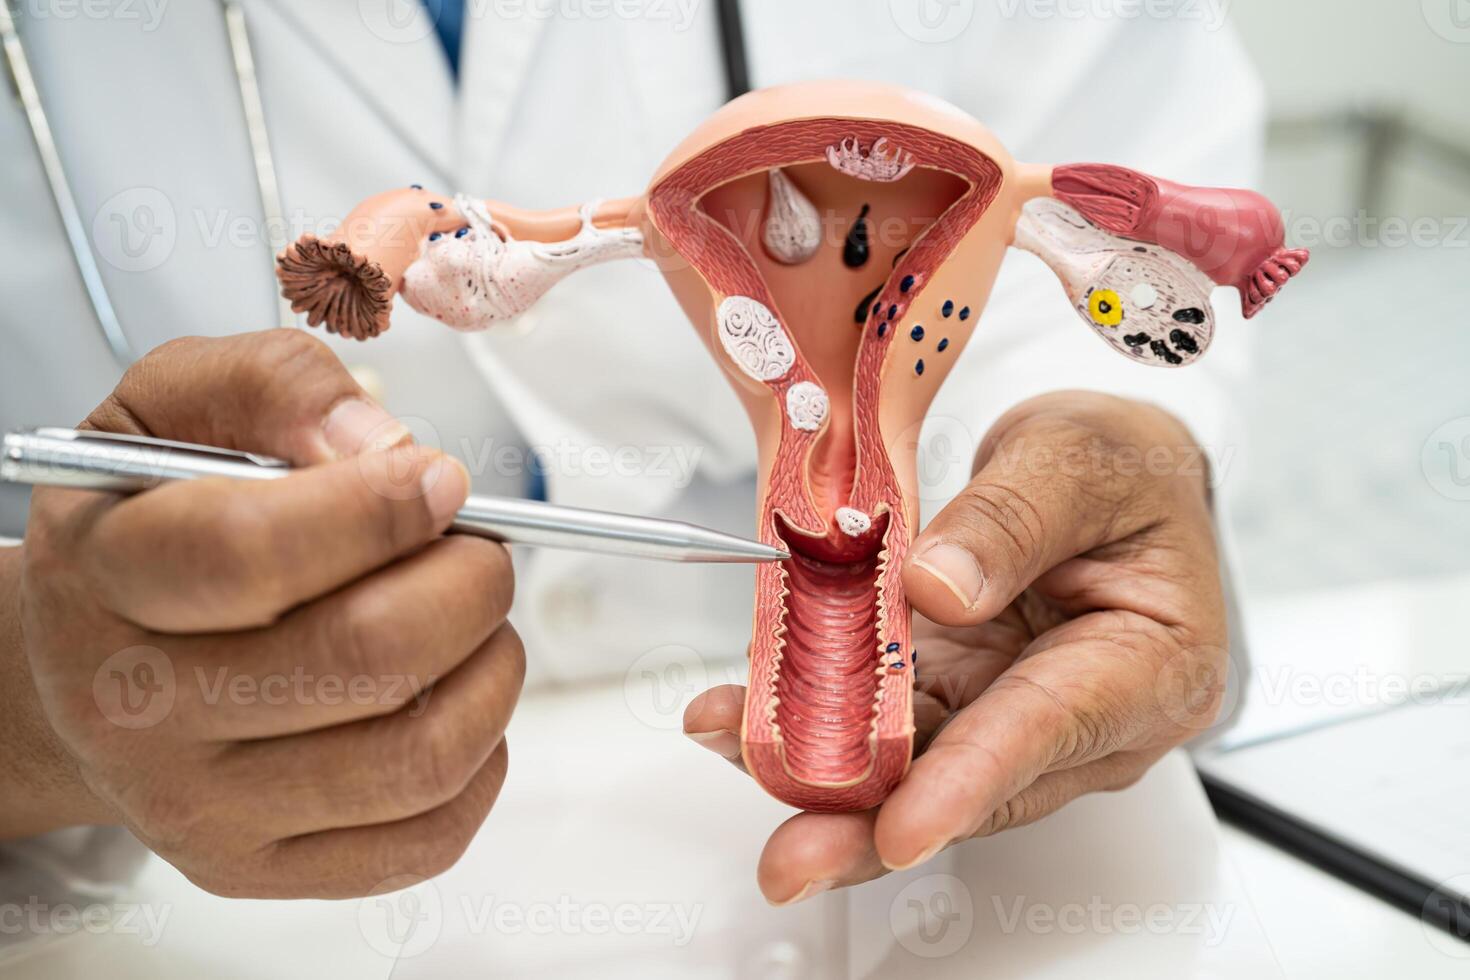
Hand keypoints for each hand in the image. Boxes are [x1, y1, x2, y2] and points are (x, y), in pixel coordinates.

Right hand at [13, 331, 522, 897]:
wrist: (89, 662)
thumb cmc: (150, 524)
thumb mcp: (175, 406)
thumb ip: (276, 387)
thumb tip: (382, 446)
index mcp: (105, 572)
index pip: (249, 552)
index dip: (377, 509)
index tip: (440, 480)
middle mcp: (137, 706)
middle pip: (364, 655)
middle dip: (467, 582)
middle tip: (477, 550)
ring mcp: (199, 805)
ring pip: (416, 755)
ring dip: (491, 667)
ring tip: (473, 618)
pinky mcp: (258, 866)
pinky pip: (426, 836)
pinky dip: (483, 757)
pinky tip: (453, 696)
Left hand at [684, 391, 1226, 903]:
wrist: (1114, 477)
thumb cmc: (1125, 471)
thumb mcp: (1082, 458)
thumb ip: (1015, 518)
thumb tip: (936, 587)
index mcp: (1151, 667)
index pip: (1052, 729)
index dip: (968, 781)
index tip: (905, 825)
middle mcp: (1083, 719)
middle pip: (973, 784)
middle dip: (873, 821)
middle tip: (796, 857)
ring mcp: (1009, 715)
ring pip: (914, 769)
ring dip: (823, 777)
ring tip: (736, 752)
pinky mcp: (956, 700)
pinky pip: (882, 726)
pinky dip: (813, 723)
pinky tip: (744, 715)